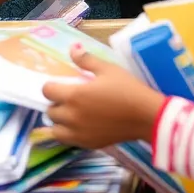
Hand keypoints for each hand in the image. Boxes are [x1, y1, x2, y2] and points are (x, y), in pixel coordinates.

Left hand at [44, 46, 164, 148]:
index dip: (52, 86)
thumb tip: (72, 48)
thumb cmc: (127, 89)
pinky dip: (68, 134)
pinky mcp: (88, 144)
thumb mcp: (107, 69)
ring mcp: (79, 133)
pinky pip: (68, 140)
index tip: (61, 84)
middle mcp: (72, 116)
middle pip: (50, 111)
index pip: (47, 91)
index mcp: (74, 95)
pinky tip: (80, 126)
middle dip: (56, 103)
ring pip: (55, 129)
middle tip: (70, 98)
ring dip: (59, 121)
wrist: (146, 116)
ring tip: (72, 115)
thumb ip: (86, 59)